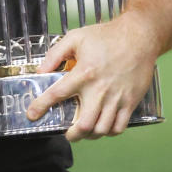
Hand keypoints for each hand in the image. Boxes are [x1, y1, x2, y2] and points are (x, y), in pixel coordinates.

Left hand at [26, 11, 159, 140]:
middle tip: (67, 133)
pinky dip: (109, 132)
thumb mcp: (75, 37)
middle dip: (72, 134)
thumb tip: (41, 70)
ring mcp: (116, 98)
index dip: (41, 106)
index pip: (57, 94)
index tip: (32, 115)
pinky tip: (102, 127)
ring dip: (90, 135)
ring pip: (101, 129)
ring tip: (84, 132)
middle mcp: (99, 90)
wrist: (139, 37)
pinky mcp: (130, 102)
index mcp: (83, 73)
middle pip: (84, 124)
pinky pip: (119, 127)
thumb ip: (55, 54)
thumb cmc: (106, 36)